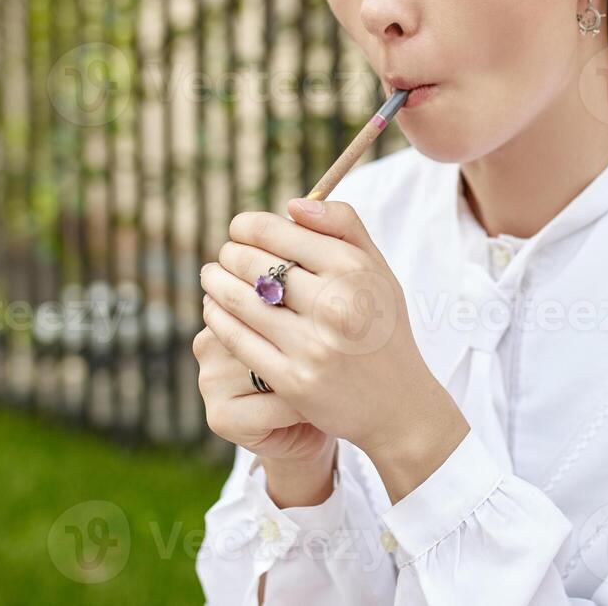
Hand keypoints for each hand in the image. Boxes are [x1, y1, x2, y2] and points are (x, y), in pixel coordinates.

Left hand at [199, 198, 466, 479]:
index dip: (248, 226)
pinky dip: (218, 319)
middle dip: (230, 254)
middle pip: (255, 265)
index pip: (279, 232)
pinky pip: (240, 340)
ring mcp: (313, 346)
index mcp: (353, 270)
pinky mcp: (294, 381)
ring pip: (241, 302)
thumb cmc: (380, 327)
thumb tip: (292, 204)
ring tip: (210, 276)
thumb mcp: (377, 270)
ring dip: (215, 284)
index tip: (238, 228)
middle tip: (224, 254)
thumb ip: (344, 225)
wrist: (397, 403)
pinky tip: (213, 309)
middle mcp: (335, 305)